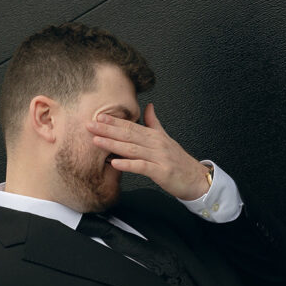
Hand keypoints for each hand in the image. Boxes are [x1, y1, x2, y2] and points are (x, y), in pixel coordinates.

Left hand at [87, 103, 210, 200]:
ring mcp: (159, 157)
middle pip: (128, 135)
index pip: (131, 126)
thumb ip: (154, 124)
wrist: (196, 179)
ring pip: (132, 149)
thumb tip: (149, 107)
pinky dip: (128, 165)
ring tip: (97, 141)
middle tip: (90, 125)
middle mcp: (156, 144)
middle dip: (108, 129)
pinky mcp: (162, 172)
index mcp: (155, 136)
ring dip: (113, 144)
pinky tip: (114, 163)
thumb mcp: (166, 139)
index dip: (114, 121)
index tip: (98, 117)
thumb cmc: (179, 162)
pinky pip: (142, 167)